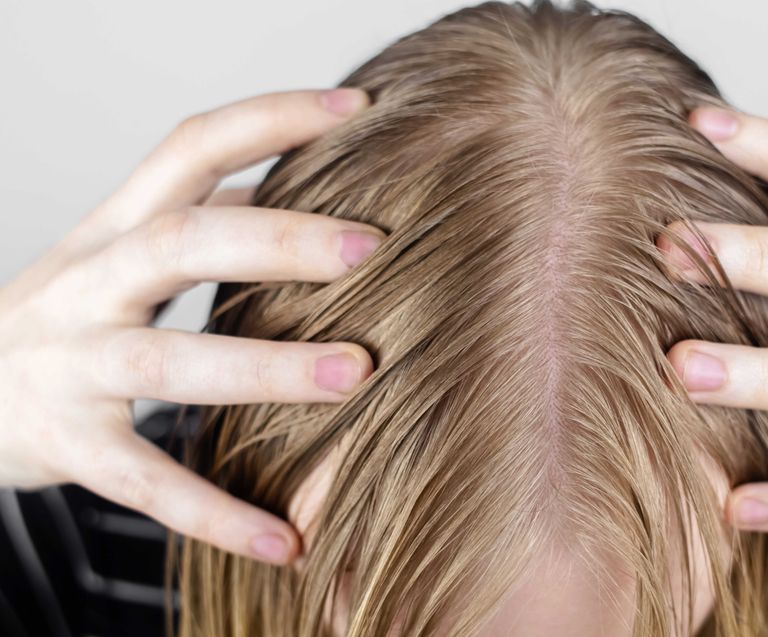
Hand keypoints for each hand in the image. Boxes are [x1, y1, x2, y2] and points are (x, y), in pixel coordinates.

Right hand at [0, 88, 384, 563]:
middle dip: (277, 238)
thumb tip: (284, 172)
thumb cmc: (69, 313)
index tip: (360, 107)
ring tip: (356, 376)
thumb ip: (199, 213)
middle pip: (182, 240)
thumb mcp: (119, 250)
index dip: (272, 119)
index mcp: (116, 228)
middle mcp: (90, 283)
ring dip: (266, 366)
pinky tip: (284, 539)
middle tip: (371, 247)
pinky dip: (213, 511)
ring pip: (169, 359)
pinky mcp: (66, 445)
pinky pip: (144, 482)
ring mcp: (72, 364)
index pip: (192, 147)